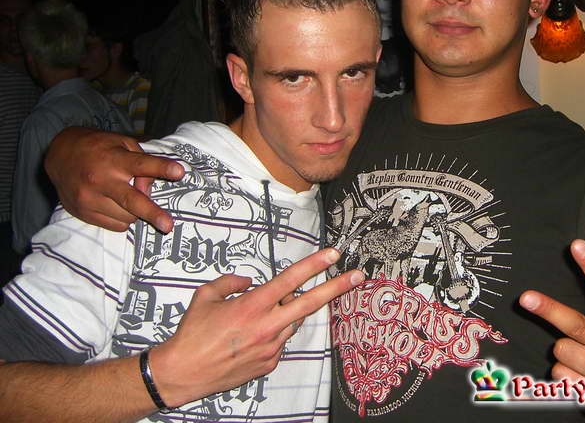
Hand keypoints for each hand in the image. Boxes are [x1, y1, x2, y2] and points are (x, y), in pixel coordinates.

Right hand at [44, 127, 184, 232]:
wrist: (60, 155)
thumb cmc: (99, 148)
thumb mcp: (123, 144)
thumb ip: (141, 162)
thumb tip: (149, 190)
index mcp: (114, 159)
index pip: (142, 164)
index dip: (161, 168)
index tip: (179, 172)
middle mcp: (101, 180)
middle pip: (132, 201)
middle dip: (152, 213)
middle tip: (168, 225)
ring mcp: (90, 198)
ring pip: (126, 216)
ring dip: (136, 211)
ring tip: (129, 197)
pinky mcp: (83, 212)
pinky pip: (114, 225)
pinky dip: (123, 218)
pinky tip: (116, 205)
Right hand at [150, 247, 363, 406]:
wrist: (182, 373)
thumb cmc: (191, 333)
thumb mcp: (206, 295)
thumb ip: (231, 282)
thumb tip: (248, 280)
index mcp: (253, 305)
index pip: (291, 279)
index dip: (314, 265)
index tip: (333, 254)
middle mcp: (267, 326)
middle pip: (310, 303)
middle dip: (337, 287)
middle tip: (358, 276)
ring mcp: (271, 347)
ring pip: (292, 322)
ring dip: (287, 313)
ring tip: (262, 315)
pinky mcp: (269, 364)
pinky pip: (279, 341)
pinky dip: (272, 334)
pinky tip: (250, 337)